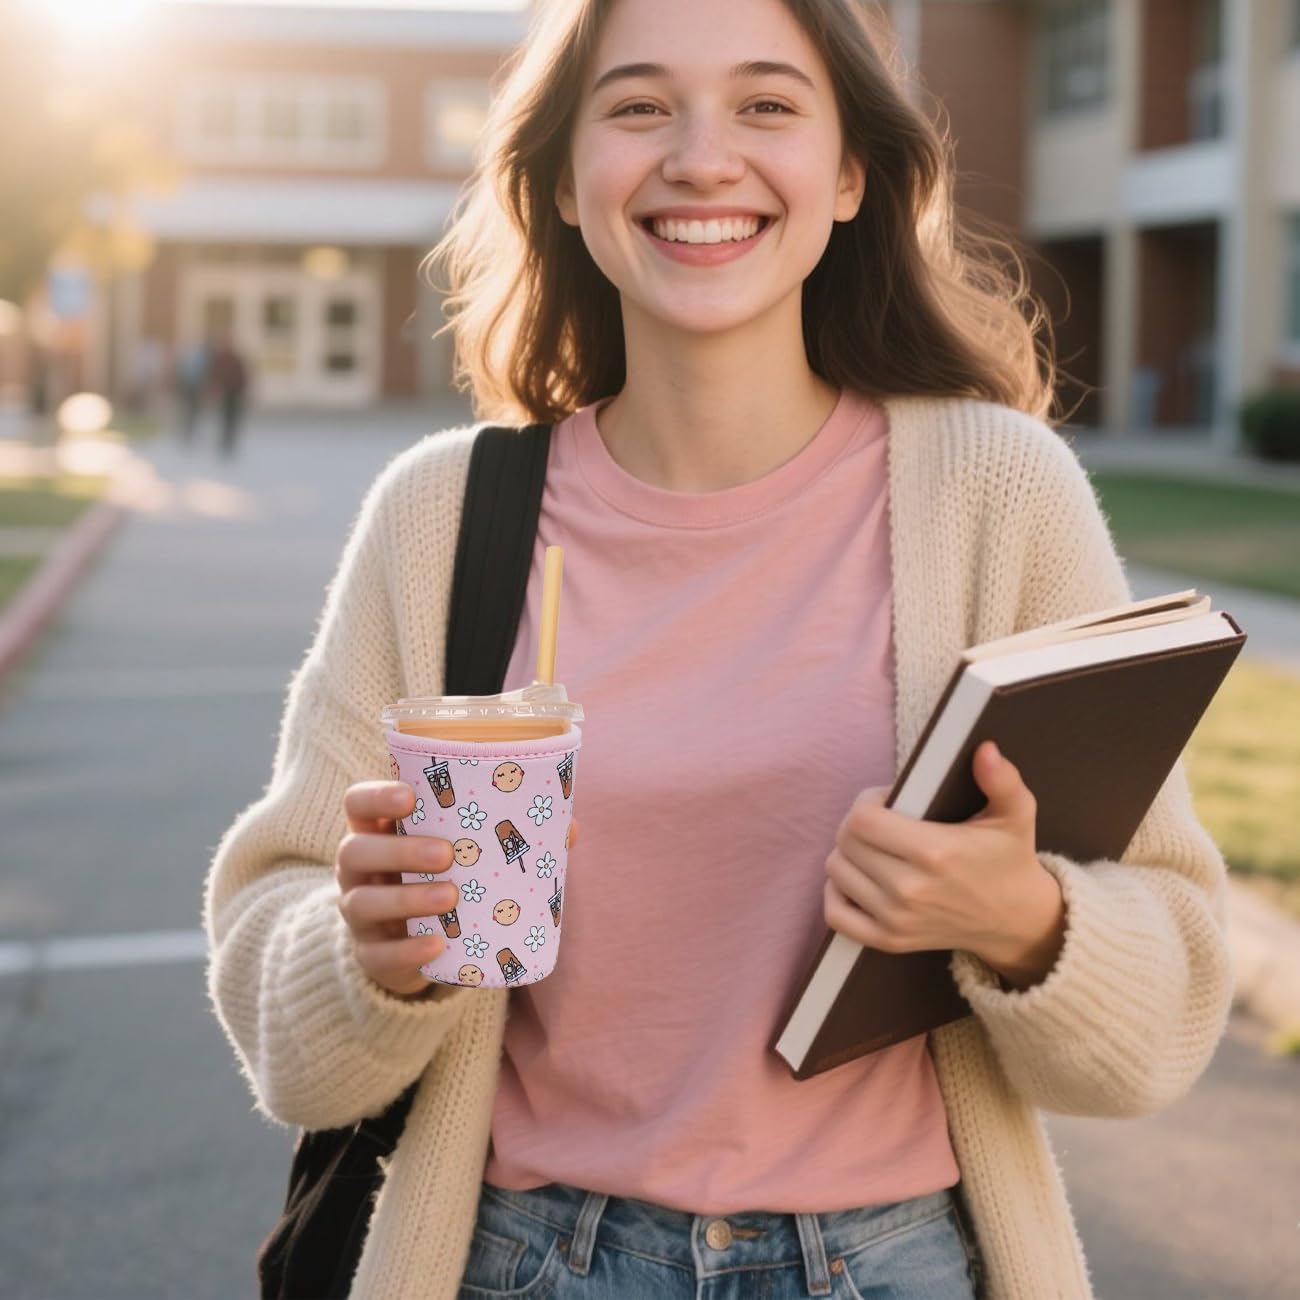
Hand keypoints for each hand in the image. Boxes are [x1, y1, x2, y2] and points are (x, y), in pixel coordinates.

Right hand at [336, 781, 581, 998]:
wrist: (417, 943)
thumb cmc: (444, 877)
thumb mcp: (464, 853)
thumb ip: (505, 835)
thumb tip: (569, 828)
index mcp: (378, 830)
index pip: (357, 803)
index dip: (376, 796)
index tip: (409, 796)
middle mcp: (357, 869)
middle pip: (355, 851)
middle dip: (400, 851)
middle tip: (448, 853)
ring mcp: (358, 912)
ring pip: (363, 903)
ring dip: (406, 899)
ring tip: (451, 897)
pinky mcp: (369, 955)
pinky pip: (378, 954)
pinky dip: (407, 950)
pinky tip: (436, 944)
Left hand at [823, 741, 1055, 967]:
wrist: (1014, 920)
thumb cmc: (1007, 859)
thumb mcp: (1015, 813)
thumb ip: (1001, 779)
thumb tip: (985, 750)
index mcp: (936, 853)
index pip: (862, 820)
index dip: (868, 801)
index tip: (889, 801)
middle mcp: (910, 890)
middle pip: (845, 842)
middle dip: (857, 823)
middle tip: (882, 821)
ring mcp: (896, 919)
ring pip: (836, 871)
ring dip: (847, 853)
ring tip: (876, 847)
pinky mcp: (888, 941)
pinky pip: (835, 914)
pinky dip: (838, 892)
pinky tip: (860, 877)